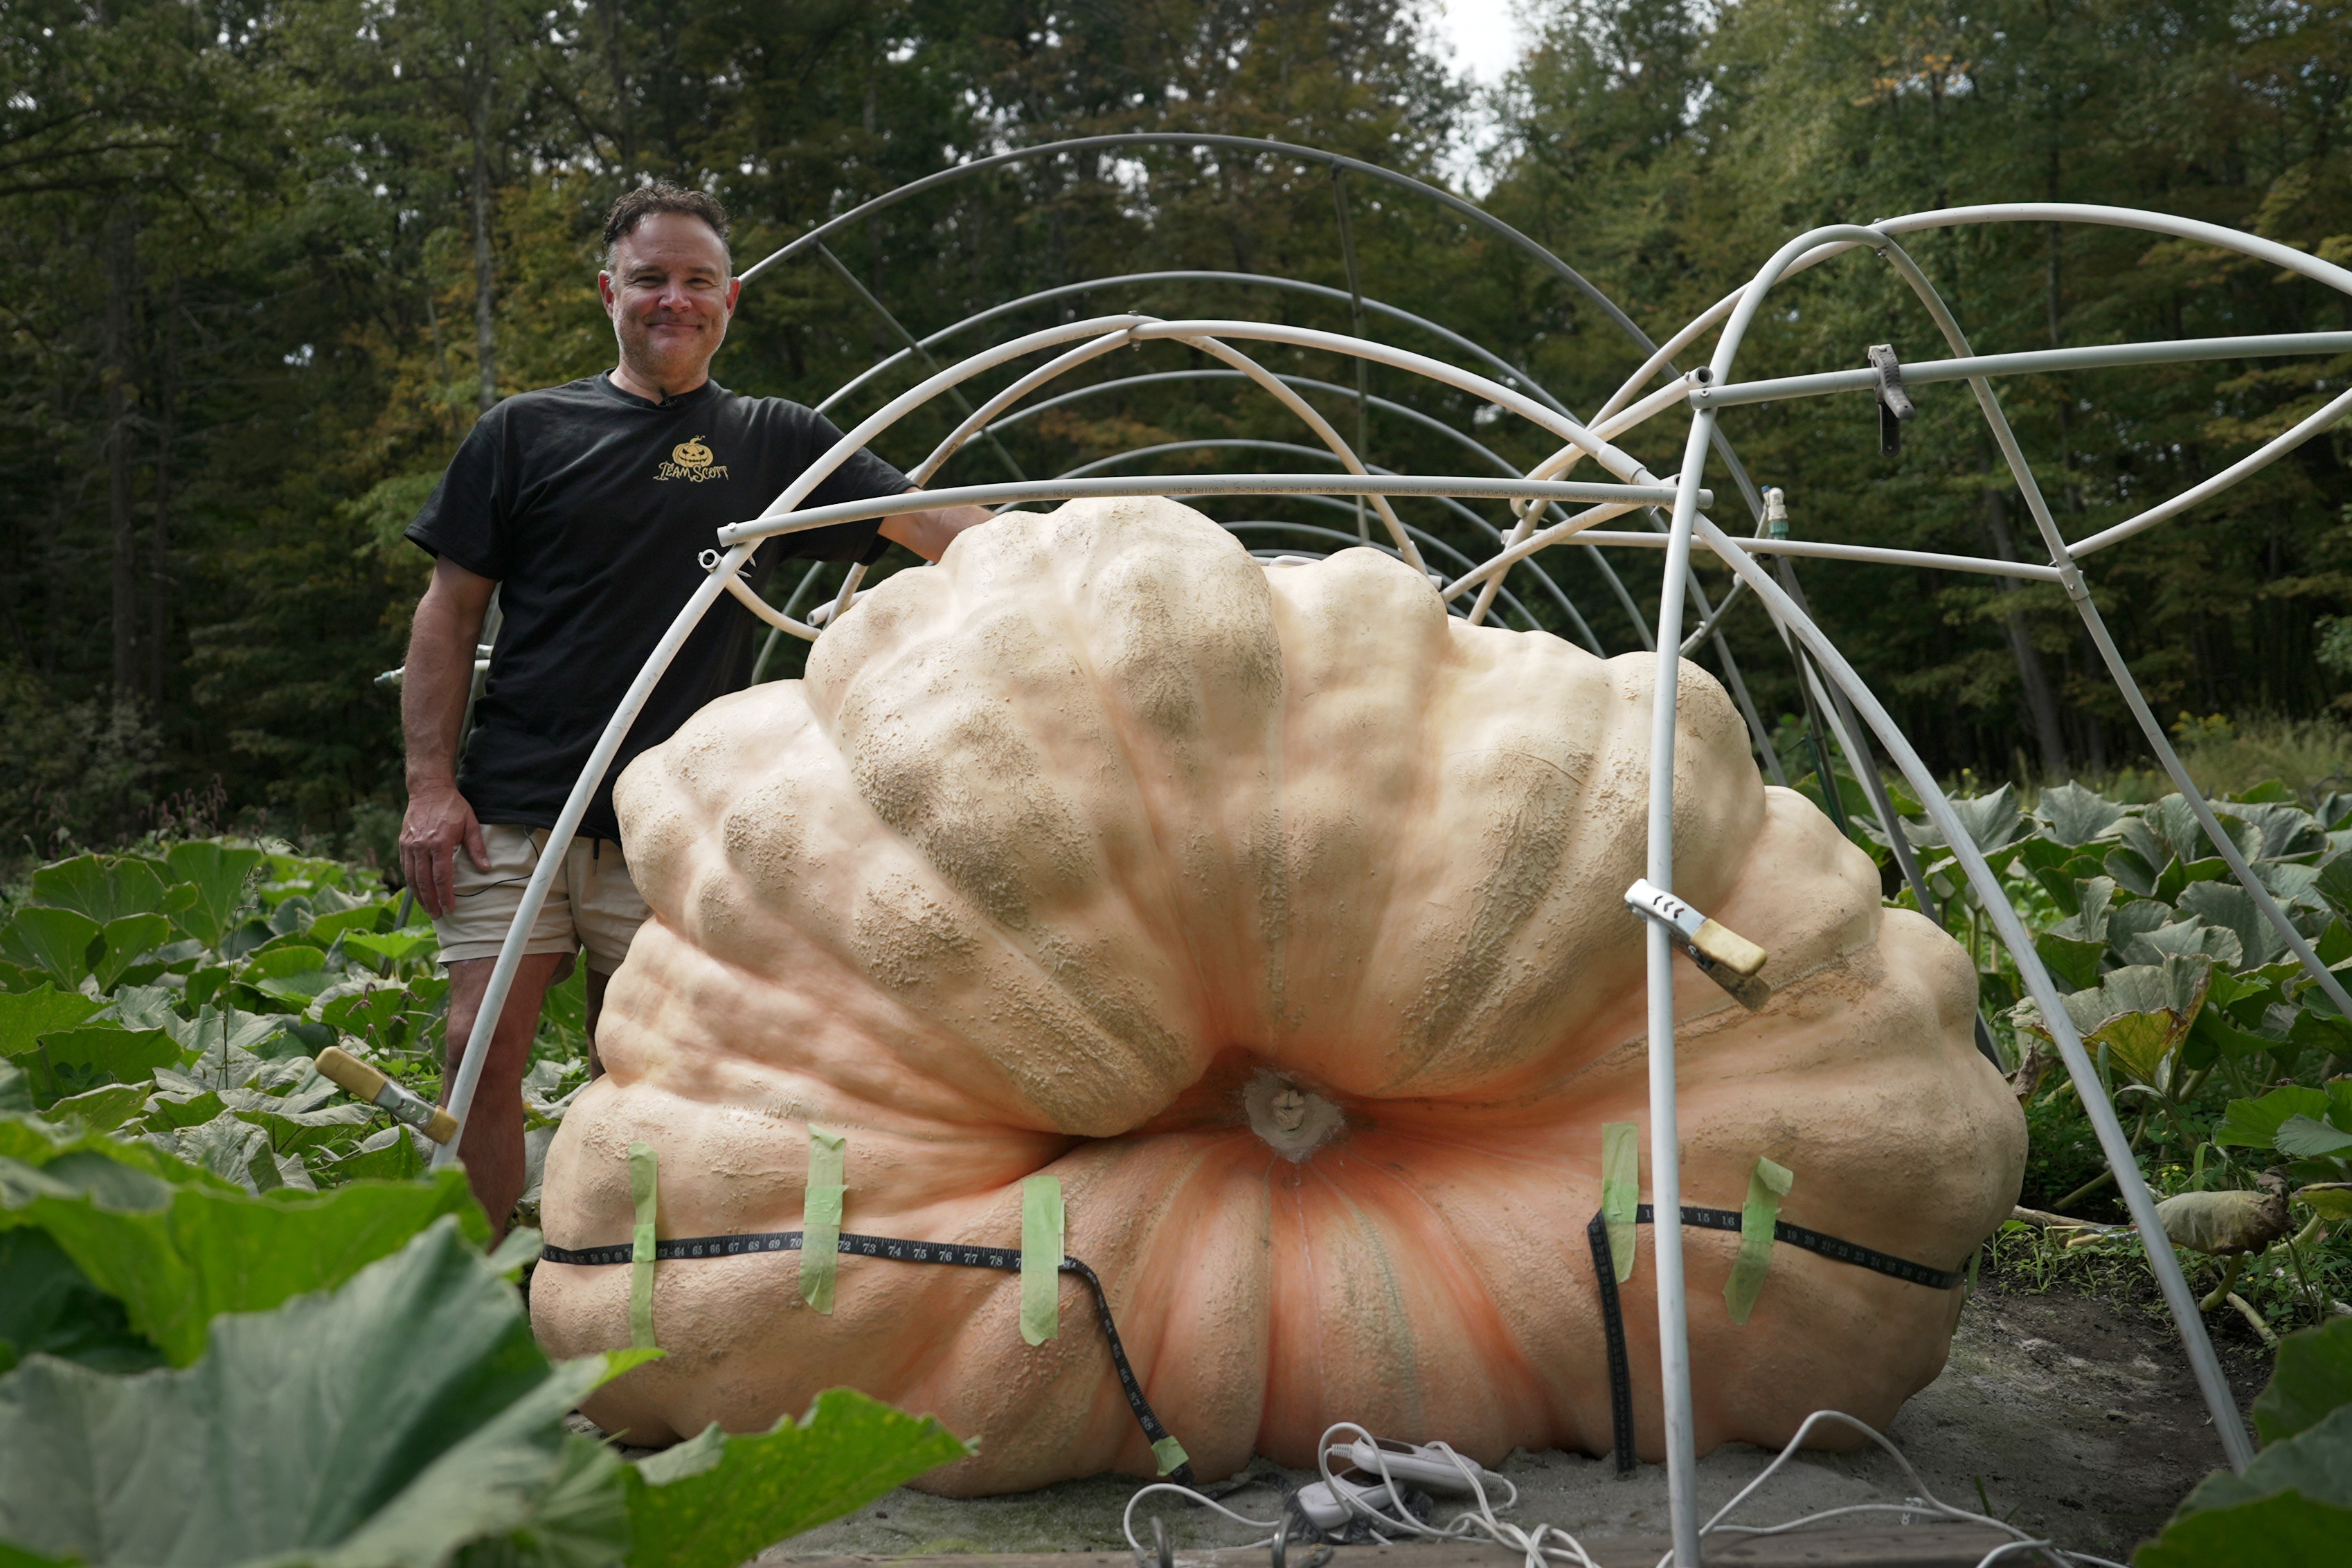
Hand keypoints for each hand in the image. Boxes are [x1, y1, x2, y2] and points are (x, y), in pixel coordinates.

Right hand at [400, 781, 487, 918]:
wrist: (429, 790)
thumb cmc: (452, 807)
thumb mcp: (470, 824)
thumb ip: (477, 848)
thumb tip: (486, 868)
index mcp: (439, 843)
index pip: (442, 876)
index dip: (445, 895)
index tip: (449, 908)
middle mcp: (421, 846)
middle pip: (424, 881)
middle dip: (430, 901)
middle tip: (437, 915)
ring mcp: (409, 845)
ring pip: (412, 877)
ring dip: (419, 895)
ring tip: (428, 908)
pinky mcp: (403, 843)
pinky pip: (406, 867)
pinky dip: (411, 882)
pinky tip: (418, 891)